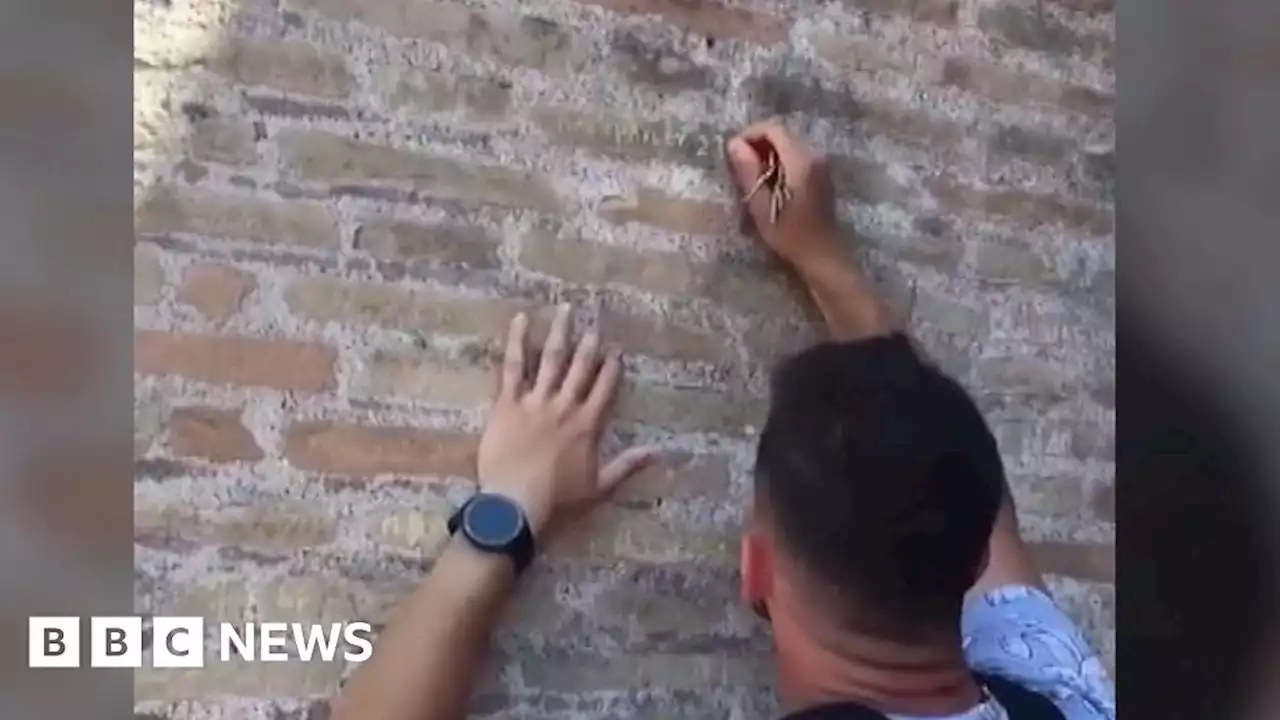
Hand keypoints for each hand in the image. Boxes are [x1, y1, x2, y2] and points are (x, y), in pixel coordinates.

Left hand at [476, 304, 657, 538]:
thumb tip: (659, 452)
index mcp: (587, 425)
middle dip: (589, 344)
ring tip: (565, 309)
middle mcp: (565, 406)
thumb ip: (627, 465)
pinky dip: (517, 341)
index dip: (612, 368)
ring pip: (551, 359)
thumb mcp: (599, 486)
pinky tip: (521, 319)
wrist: (517, 502)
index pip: (604, 388)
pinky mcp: (508, 402)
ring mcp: (536, 401)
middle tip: (594, 322)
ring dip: (560, 332)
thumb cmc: (558, 499)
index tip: (616, 351)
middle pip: (580, 367)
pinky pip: (513, 366)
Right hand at [726, 119, 841, 272]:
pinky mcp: (821, 173)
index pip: (773, 129)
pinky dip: (780, 161)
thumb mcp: (762, 206)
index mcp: (801, 161)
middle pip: (782, 133)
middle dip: (758, 143)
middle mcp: (814, 155)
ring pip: (789, 143)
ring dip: (768, 153)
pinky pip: (797, 155)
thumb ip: (748, 172)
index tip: (733, 152)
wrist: (822, 255)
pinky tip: (770, 182)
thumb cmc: (790, 235)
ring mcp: (821, 163)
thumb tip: (734, 143)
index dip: (750, 134)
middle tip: (739, 166)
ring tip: (752, 175)